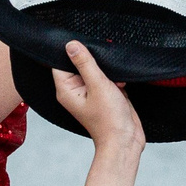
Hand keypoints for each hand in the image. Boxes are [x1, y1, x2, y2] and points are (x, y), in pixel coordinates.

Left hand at [51, 39, 145, 156]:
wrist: (125, 140)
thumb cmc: (109, 119)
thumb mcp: (98, 85)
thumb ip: (85, 63)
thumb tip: (71, 45)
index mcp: (66, 89)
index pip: (60, 63)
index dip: (70, 52)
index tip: (83, 45)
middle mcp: (75, 91)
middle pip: (78, 64)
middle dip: (93, 61)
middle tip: (103, 64)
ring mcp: (90, 93)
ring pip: (94, 70)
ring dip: (106, 71)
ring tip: (113, 79)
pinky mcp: (103, 95)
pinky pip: (106, 78)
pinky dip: (114, 78)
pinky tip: (120, 85)